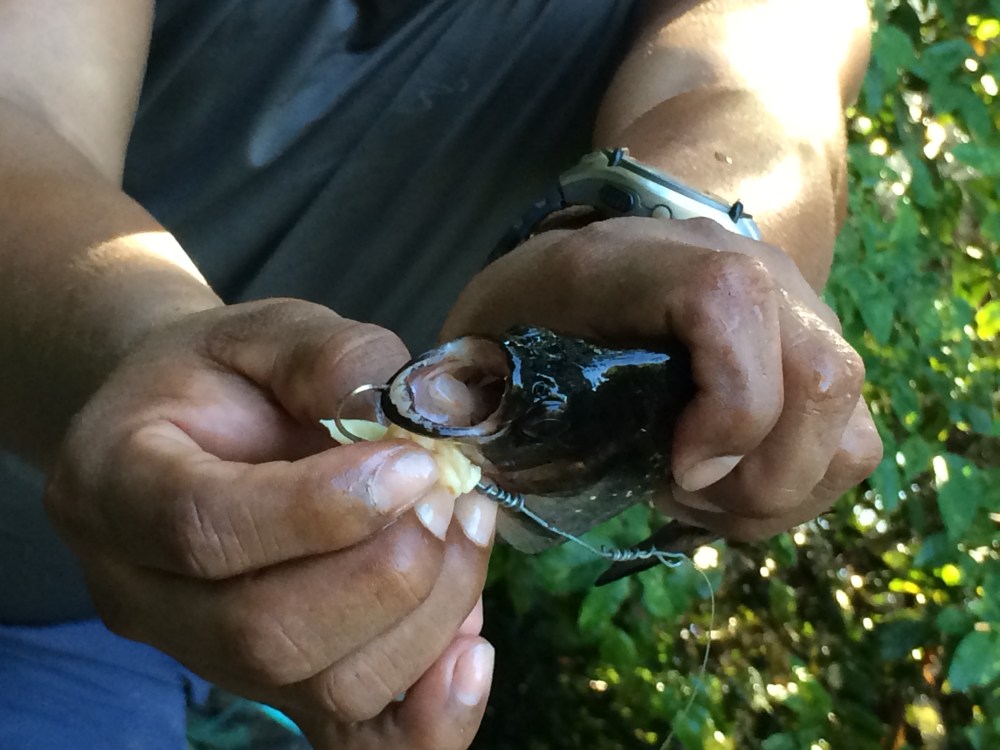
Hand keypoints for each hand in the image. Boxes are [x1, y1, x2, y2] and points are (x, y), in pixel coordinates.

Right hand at [45, 299, 496, 748]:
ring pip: (322, 688)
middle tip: (451, 497)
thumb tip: (426, 414)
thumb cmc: (228, 377)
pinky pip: (348, 740)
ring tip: (468, 530)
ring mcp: (206, 654)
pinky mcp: (273, 684)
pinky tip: (474, 657)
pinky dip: (427, 719)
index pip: (204, 529)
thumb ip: (335, 358)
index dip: (322, 509)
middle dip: (390, 570)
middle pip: (266, 633)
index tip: (415, 465)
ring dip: (427, 616)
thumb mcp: (269, 333)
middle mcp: (145, 592)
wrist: (199, 427)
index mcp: (117, 484)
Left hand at [441, 217, 881, 541]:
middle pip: (822, 375)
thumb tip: (435, 434)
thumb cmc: (547, 297)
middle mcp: (751, 273)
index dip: (727, 400)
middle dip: (758, 479)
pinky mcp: (816, 360)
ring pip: (847, 426)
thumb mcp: (491, 324)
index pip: (731, 300)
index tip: (674, 472)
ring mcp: (799, 315)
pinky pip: (848, 444)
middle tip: (678, 499)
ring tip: (698, 502)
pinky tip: (724, 493)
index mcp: (652, 261)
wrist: (627, 245)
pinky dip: (795, 491)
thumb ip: (464, 377)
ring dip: (777, 494)